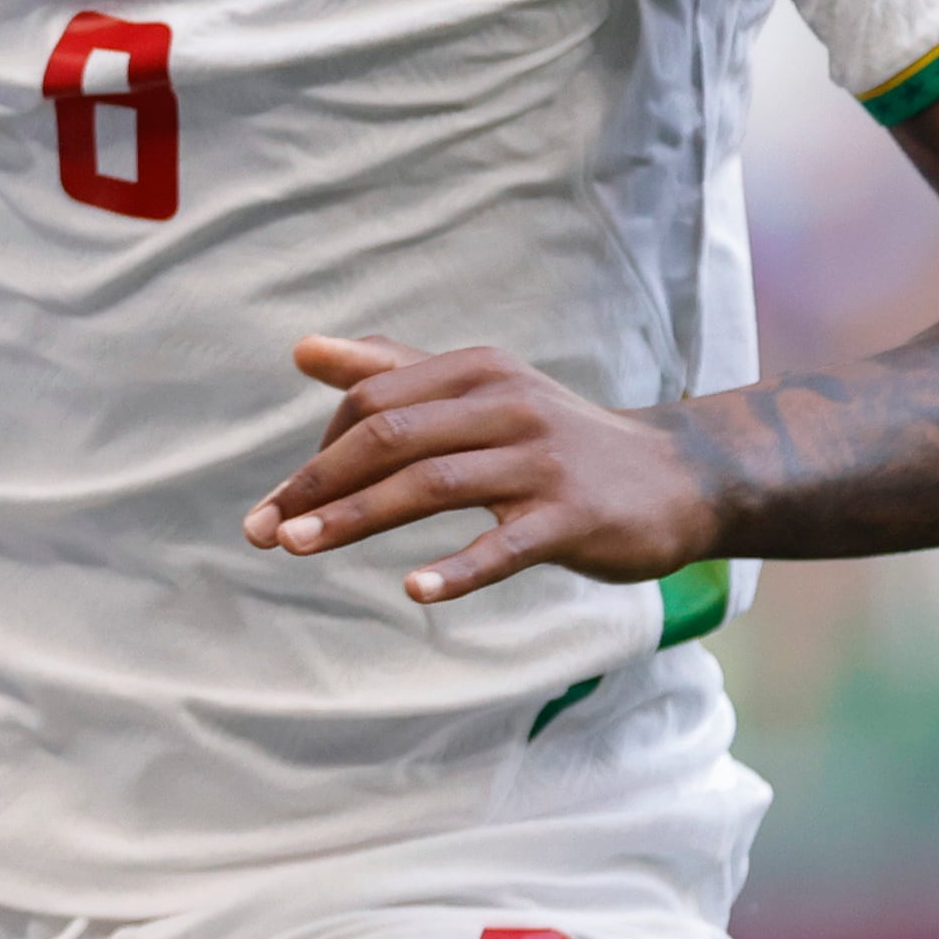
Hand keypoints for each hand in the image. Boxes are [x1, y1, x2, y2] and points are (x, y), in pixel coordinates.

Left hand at [242, 335, 718, 603]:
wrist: (677, 478)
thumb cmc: (553, 440)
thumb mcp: (478, 392)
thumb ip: (391, 370)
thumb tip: (301, 347)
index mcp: (474, 372)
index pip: (370, 401)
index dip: (317, 453)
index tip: (280, 504)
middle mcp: (505, 405)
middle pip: (389, 436)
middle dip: (315, 484)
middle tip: (262, 530)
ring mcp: (541, 462)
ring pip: (431, 484)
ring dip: (356, 516)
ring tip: (296, 547)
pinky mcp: (573, 518)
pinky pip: (506, 545)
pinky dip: (458, 569)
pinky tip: (413, 591)